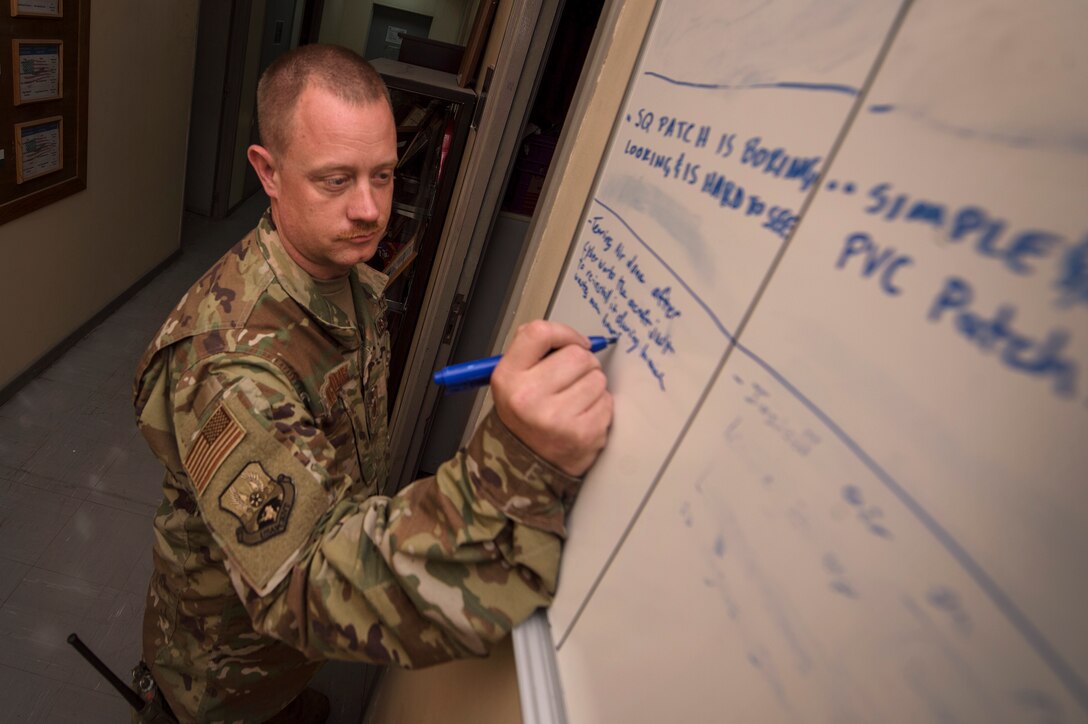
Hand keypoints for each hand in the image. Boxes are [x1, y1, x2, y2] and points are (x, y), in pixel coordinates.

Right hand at [491, 320, 613, 476]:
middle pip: (578, 355)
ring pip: (597, 378)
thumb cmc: (525, 415)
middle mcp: (528, 397)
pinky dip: (600, 406)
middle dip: (583, 363)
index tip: (573, 343)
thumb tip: (574, 337)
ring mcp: (555, 418)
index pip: (539, 333)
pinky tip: (583, 416)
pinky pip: (607, 402)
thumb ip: (534, 350)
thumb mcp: (512, 379)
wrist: (526, 464)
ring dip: (593, 386)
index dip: (564, 333)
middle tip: (573, 379)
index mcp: (508, 377)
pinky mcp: (582, 434)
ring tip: (576, 401)